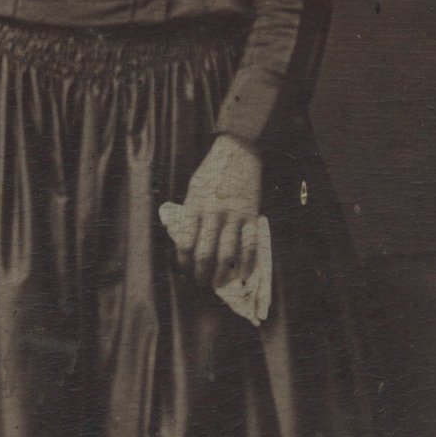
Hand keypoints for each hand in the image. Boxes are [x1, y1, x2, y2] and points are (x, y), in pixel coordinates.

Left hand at [170, 135, 262, 290]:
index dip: (184, 262)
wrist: (238, 152)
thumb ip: (190, 212)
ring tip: (218, 284)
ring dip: (222, 275)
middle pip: (204, 255)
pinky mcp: (251, 217)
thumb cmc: (212, 171)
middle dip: (201, 275)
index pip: (185, 244)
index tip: (186, 269)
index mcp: (194, 208)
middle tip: (201, 283)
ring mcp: (233, 217)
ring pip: (227, 255)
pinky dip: (247, 264)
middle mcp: (212, 215)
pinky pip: (250, 246)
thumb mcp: (193, 189)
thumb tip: (185, 238)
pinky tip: (243, 274)